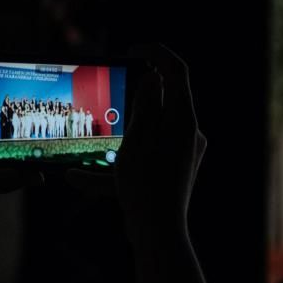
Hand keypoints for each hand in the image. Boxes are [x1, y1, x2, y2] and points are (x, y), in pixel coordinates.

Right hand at [67, 44, 206, 241]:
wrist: (158, 232)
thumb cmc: (144, 189)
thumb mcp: (136, 142)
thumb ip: (146, 105)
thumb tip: (155, 76)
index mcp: (183, 120)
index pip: (176, 71)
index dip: (156, 53)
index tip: (133, 50)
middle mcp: (191, 132)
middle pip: (166, 99)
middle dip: (136, 97)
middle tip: (112, 101)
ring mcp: (188, 150)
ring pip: (156, 127)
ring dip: (127, 132)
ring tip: (98, 152)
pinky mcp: (180, 166)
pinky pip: (153, 149)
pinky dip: (128, 154)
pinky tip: (90, 177)